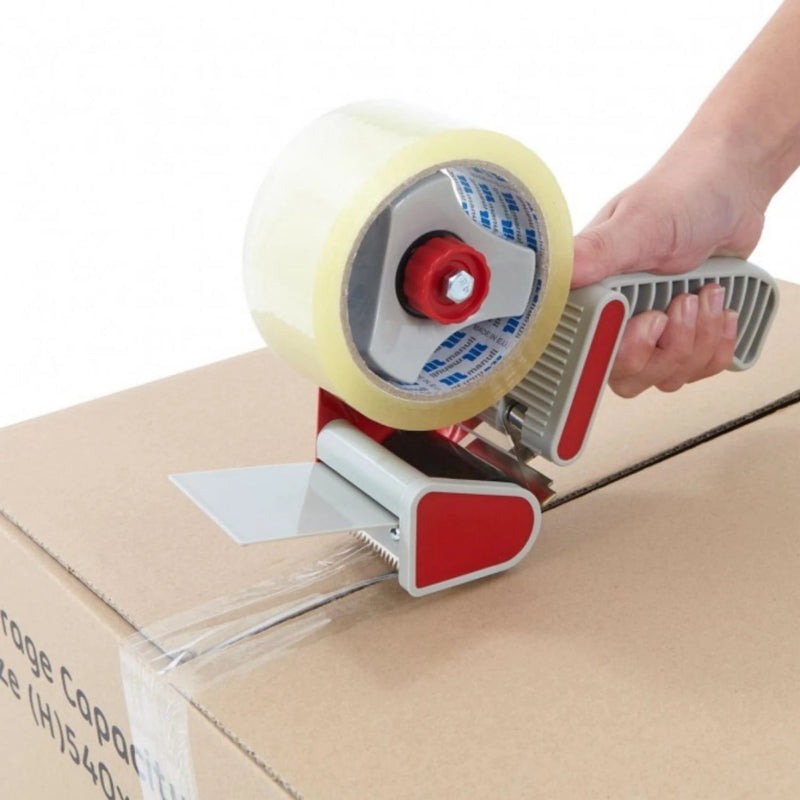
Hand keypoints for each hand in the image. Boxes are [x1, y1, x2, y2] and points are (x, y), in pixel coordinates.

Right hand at [572, 137, 766, 396]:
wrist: (732, 187)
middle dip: (668, 347)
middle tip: (681, 304)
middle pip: (628, 376)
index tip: (650, 320)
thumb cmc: (682, 195)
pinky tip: (719, 311)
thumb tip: (559, 272)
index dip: (623, 351)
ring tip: (705, 296)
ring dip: (697, 340)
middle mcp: (614, 317)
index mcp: (591, 294)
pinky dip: (717, 345)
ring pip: (665, 377)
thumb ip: (599, 251)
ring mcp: (650, 331)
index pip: (588, 354)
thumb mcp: (640, 223)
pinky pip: (697, 371)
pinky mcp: (682, 337)